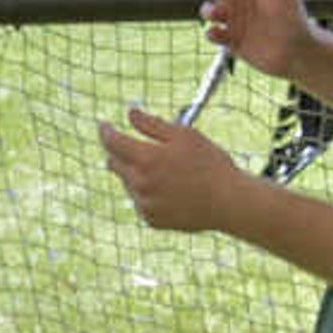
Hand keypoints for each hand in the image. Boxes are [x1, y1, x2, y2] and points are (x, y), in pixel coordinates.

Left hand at [99, 105, 242, 235]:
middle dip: (120, 152)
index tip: (103, 125)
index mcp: (146, 159)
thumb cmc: (209, 163)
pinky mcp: (150, 220)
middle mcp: (139, 184)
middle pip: (114, 163)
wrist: (228, 202)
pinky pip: (139, 201)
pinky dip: (147, 192)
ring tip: (168, 171)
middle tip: (138, 146)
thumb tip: (129, 113)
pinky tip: (171, 190)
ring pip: (127, 182)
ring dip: (136, 173)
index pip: (112, 142)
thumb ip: (152, 124)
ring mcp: (143, 205)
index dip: (105, 131)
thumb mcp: (184, 135)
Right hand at [192, 0, 307, 82]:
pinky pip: (215, 35)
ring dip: (208, 9)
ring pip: (211, 11)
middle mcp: (239, 1)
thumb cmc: (294, 18)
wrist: (296, 51)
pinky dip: (212, 33)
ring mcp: (234, 21)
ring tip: (216, 12)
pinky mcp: (232, 41)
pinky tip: (216, 31)